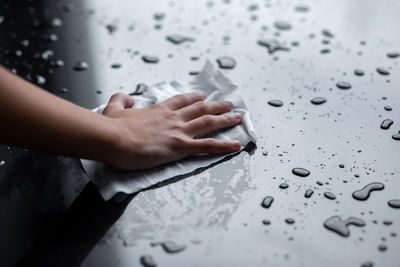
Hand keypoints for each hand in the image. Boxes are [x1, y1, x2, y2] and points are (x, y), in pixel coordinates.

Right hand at [102, 93, 241, 169]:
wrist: (112, 138)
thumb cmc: (112, 128)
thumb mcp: (113, 108)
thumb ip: (121, 99)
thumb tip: (126, 96)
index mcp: (159, 110)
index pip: (181, 101)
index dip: (194, 97)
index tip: (203, 96)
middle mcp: (173, 118)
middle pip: (201, 108)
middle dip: (217, 105)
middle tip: (229, 104)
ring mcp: (178, 131)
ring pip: (208, 122)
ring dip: (225, 119)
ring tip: (238, 117)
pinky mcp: (180, 146)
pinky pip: (208, 145)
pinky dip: (224, 146)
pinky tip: (236, 146)